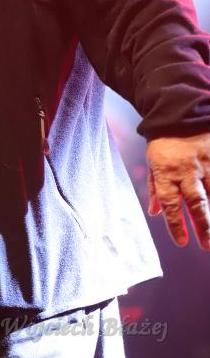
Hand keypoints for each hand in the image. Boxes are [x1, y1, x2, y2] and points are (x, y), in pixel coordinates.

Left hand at [146, 132, 209, 249]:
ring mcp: (205, 162)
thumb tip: (154, 213)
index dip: (175, 224)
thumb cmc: (163, 141)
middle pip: (196, 201)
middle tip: (206, 245)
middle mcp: (186, 169)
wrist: (178, 112)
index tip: (182, 242)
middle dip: (203, 225)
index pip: (170, 203)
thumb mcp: (153, 162)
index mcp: (166, 171)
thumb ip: (155, 188)